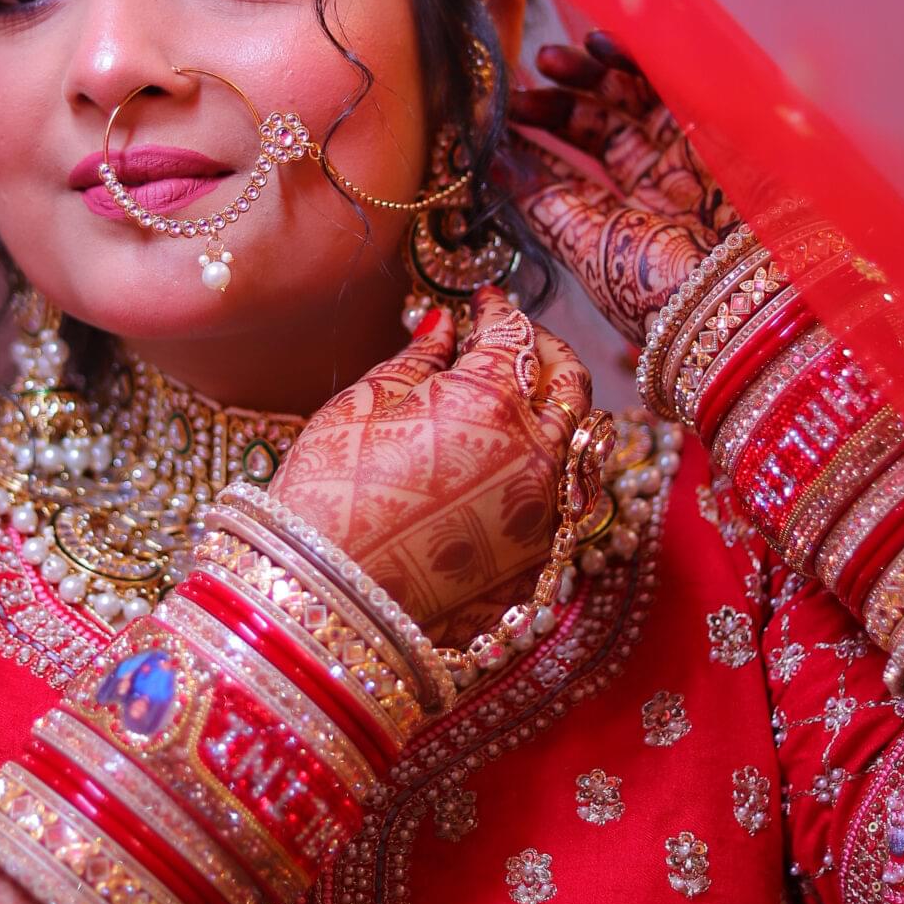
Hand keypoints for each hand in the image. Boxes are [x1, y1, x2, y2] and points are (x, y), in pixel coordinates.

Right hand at [269, 286, 590, 645]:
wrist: (326, 598)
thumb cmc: (331, 495)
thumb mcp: (365, 407)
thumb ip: (418, 360)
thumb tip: (444, 328)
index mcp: (492, 400)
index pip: (514, 335)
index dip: (497, 311)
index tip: (483, 304)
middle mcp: (537, 453)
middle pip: (569, 382)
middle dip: (543, 350)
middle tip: (511, 341)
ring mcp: (547, 511)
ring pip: (577, 441)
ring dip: (552, 410)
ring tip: (513, 400)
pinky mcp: (541, 558)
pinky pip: (563, 496)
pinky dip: (544, 467)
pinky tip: (507, 461)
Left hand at [508, 31, 736, 345]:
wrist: (741, 296)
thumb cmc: (661, 289)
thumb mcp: (589, 248)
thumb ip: (544, 203)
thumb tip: (494, 165)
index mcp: (621, 223)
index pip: (569, 168)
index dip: (534, 137)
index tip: (494, 113)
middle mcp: (654, 186)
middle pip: (599, 126)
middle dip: (557, 100)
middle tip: (520, 86)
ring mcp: (687, 155)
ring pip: (632, 98)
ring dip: (590, 71)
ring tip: (549, 59)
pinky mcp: (718, 126)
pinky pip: (673, 79)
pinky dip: (637, 58)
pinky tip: (599, 45)